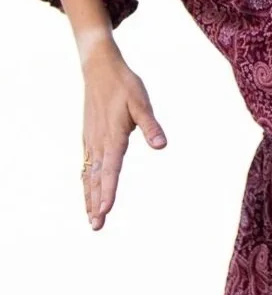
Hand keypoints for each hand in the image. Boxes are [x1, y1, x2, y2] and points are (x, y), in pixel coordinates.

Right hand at [80, 39, 166, 229]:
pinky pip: (86, 165)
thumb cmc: (124, 85)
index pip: (111, 169)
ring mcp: (91, 140)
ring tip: (91, 218)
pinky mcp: (89, 137)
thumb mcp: (141, 102)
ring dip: (89, 196)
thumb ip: (150, 125)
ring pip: (89, 174)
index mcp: (113, 136)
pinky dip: (86, 181)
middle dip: (96, 203)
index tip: (106, 210)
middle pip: (97, 178)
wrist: (99, 68)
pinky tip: (87, 191)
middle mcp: (99, 142)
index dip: (108, 191)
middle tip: (96, 226)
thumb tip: (161, 145)